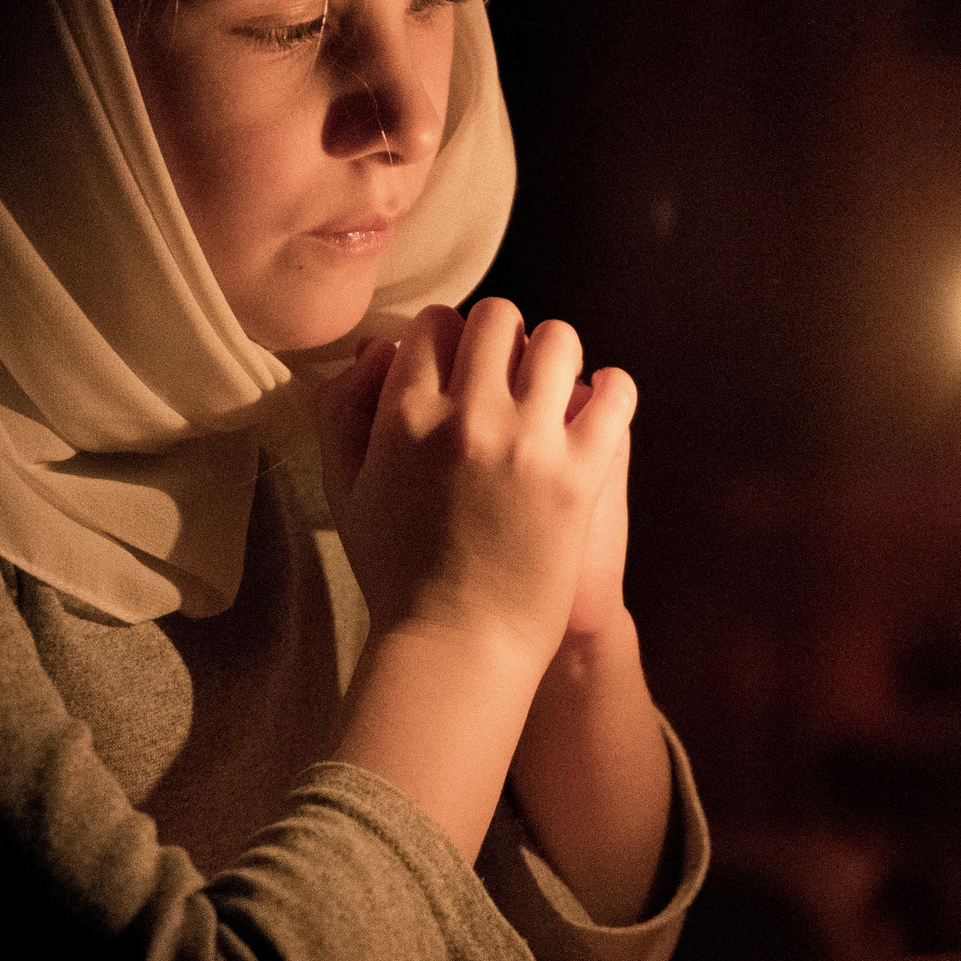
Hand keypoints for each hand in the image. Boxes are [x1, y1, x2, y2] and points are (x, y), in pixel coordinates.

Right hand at [317, 299, 634, 658]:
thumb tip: (379, 349)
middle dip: (502, 336)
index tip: (458, 362)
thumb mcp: (346, 489)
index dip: (448, 336)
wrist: (458, 643)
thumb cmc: (397, 572)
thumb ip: (345, 411)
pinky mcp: (581, 472)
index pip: (435, 323)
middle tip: (507, 373)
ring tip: (552, 388)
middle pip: (498, 317)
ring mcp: (529, 441)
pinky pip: (614, 394)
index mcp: (406, 416)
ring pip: (559, 340)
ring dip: (555, 355)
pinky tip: (600, 406)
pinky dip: (613, 391)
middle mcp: (468, 416)